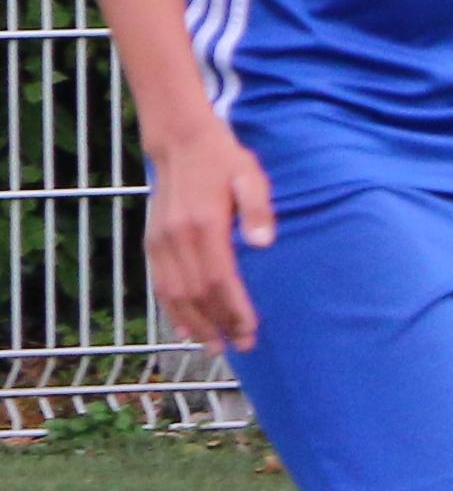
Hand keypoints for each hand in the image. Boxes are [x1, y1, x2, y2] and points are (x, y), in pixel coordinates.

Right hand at [142, 132, 271, 353]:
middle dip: (218, 324)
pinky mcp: (151, 242)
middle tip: (240, 347)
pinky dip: (170, 310)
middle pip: (197, 294)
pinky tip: (184, 329)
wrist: (181, 143)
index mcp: (203, 226)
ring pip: (174, 295)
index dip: (234, 309)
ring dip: (193, 324)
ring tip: (214, 347)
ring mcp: (159, 242)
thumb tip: (264, 244)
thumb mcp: (250, 177)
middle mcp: (176, 238)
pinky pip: (158, 284)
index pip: (220, 280)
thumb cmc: (224, 162)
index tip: (250, 331)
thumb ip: (258, 210)